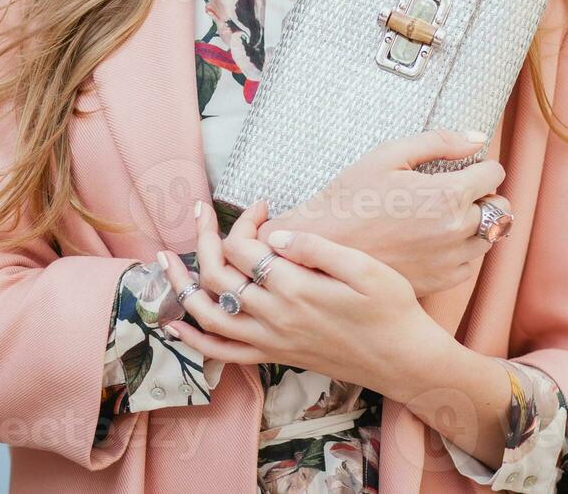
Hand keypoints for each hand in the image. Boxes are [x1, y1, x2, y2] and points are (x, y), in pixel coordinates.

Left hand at [159, 198, 439, 389]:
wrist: (404, 361)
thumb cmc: (392, 309)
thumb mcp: (365, 269)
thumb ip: (318, 247)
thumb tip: (276, 234)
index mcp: (295, 288)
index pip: (244, 246)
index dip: (244, 219)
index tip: (263, 205)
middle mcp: (274, 317)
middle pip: (217, 273)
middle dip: (205, 237)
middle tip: (204, 212)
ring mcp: (271, 340)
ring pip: (208, 314)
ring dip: (180, 285)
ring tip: (163, 259)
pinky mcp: (274, 356)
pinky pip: (222, 353)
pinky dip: (193, 340)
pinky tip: (173, 327)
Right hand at [255, 129, 512, 297]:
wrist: (322, 246)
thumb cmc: (350, 196)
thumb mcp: (388, 155)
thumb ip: (438, 142)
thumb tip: (478, 138)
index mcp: (447, 194)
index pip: (495, 174)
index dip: (481, 166)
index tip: (464, 168)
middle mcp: (456, 230)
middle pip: (501, 208)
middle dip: (485, 195)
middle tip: (457, 191)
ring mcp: (450, 260)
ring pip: (491, 238)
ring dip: (478, 224)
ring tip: (445, 216)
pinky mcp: (440, 282)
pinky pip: (471, 264)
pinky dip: (463, 250)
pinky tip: (435, 240)